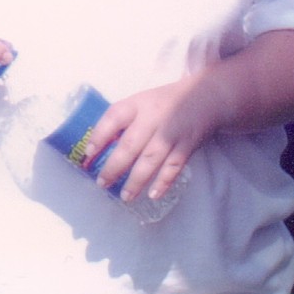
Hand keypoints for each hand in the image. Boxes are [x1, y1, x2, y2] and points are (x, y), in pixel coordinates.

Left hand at [83, 76, 217, 203]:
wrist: (206, 96)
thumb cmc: (164, 103)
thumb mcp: (141, 103)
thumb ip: (123, 121)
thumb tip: (99, 147)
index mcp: (137, 104)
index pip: (113, 118)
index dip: (99, 136)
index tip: (87, 155)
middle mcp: (153, 117)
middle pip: (130, 144)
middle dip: (114, 166)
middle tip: (102, 183)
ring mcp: (172, 132)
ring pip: (151, 159)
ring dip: (137, 180)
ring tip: (125, 196)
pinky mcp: (188, 145)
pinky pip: (174, 166)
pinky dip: (164, 181)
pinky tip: (153, 195)